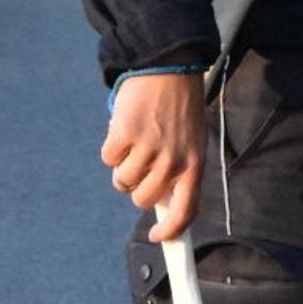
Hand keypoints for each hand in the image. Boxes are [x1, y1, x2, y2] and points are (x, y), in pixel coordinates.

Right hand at [101, 71, 205, 240]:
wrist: (167, 66)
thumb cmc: (180, 106)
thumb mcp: (192, 140)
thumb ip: (181, 171)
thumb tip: (161, 203)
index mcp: (194, 164)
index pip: (185, 212)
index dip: (171, 232)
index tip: (159, 237)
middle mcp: (172, 161)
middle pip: (142, 200)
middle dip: (137, 187)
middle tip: (141, 164)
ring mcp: (147, 149)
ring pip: (122, 182)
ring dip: (123, 166)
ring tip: (135, 140)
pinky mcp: (124, 135)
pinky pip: (108, 159)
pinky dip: (112, 147)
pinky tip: (125, 128)